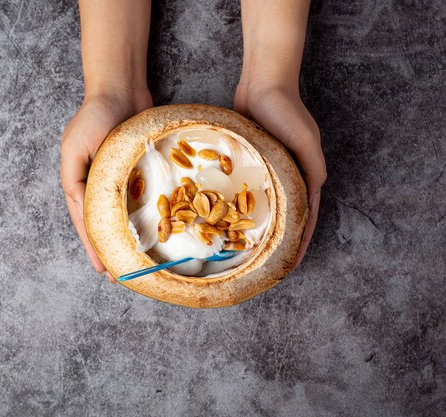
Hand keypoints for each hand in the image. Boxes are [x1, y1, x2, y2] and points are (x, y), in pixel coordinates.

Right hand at [61, 90, 151, 281]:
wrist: (119, 88)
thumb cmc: (96, 114)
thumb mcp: (79, 146)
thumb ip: (79, 177)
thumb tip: (85, 210)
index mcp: (77, 180)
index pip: (84, 221)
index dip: (93, 246)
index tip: (103, 269)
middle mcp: (93, 182)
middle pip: (99, 222)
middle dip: (107, 249)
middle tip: (118, 275)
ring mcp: (112, 177)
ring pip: (117, 214)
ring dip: (122, 236)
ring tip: (131, 259)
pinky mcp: (131, 169)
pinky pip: (134, 197)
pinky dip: (137, 215)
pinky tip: (147, 229)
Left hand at [235, 82, 326, 268]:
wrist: (263, 83)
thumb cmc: (284, 109)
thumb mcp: (303, 139)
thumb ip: (311, 165)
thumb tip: (315, 193)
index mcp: (308, 172)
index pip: (307, 216)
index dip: (300, 242)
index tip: (290, 265)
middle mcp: (293, 172)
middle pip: (290, 214)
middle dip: (283, 240)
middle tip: (269, 263)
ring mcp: (274, 166)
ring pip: (270, 203)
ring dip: (265, 224)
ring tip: (253, 247)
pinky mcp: (256, 158)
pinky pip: (253, 187)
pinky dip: (248, 203)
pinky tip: (235, 217)